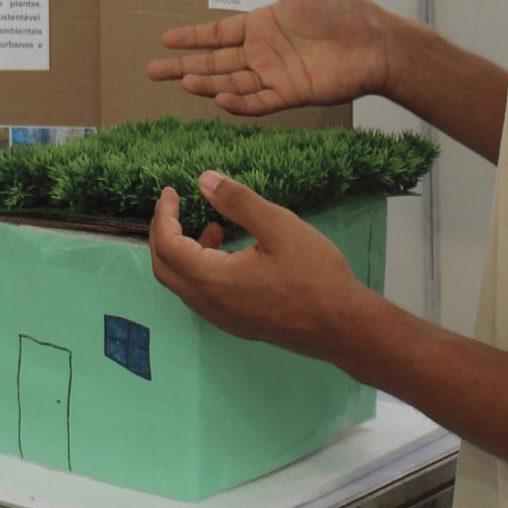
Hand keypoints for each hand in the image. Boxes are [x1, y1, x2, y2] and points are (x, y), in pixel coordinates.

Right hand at [146, 0, 393, 113]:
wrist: (380, 42)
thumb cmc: (348, 8)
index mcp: (262, 25)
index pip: (218, 34)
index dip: (191, 37)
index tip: (165, 38)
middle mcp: (262, 52)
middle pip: (215, 62)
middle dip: (183, 66)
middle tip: (153, 70)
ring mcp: (275, 75)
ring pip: (231, 83)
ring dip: (207, 83)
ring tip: (183, 82)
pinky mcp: (291, 94)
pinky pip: (258, 101)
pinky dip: (239, 103)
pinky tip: (219, 99)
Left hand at [148, 172, 374, 365]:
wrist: (344, 327)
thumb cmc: (315, 275)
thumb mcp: (278, 226)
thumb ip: (237, 202)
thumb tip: (204, 180)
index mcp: (212, 280)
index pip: (168, 246)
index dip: (163, 216)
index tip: (171, 192)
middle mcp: (209, 304)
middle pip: (165, 269)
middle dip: (164, 234)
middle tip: (175, 207)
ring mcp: (222, 318)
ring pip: (184, 284)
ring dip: (185, 252)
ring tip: (214, 226)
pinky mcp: (238, 323)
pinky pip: (203, 294)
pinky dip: (202, 268)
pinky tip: (231, 251)